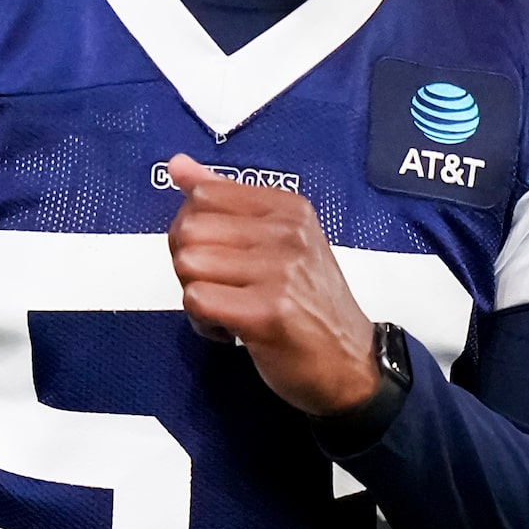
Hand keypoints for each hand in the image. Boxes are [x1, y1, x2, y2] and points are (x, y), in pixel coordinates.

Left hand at [163, 154, 377, 415]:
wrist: (351, 365)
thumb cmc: (309, 303)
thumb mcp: (277, 241)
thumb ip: (225, 200)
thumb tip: (177, 164)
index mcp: (288, 208)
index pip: (203, 195)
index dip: (193, 230)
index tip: (219, 257)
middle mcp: (287, 233)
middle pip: (188, 230)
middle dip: (189, 265)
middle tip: (221, 289)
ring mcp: (280, 271)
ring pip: (188, 264)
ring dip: (196, 295)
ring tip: (229, 310)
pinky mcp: (268, 312)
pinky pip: (196, 299)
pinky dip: (202, 321)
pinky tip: (229, 330)